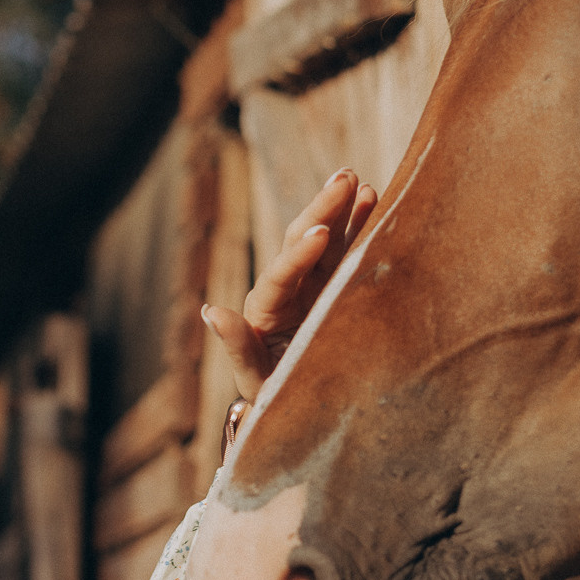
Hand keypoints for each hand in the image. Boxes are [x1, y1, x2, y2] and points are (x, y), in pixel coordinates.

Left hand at [203, 169, 377, 403]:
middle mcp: (287, 286)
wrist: (293, 401)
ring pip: (326, 238)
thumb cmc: (270, 392)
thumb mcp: (254, 377)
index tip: (322, 233)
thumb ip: (237, 345)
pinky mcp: (333, 285)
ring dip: (340, 208)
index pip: (280, 275)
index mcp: (264, 307)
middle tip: (343, 179)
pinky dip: (357, 224)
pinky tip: (370, 197)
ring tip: (357, 180)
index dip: (299, 254)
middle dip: (322, 210)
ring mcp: (311, 282)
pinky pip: (345, 249)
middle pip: (301, 241)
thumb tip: (209, 311)